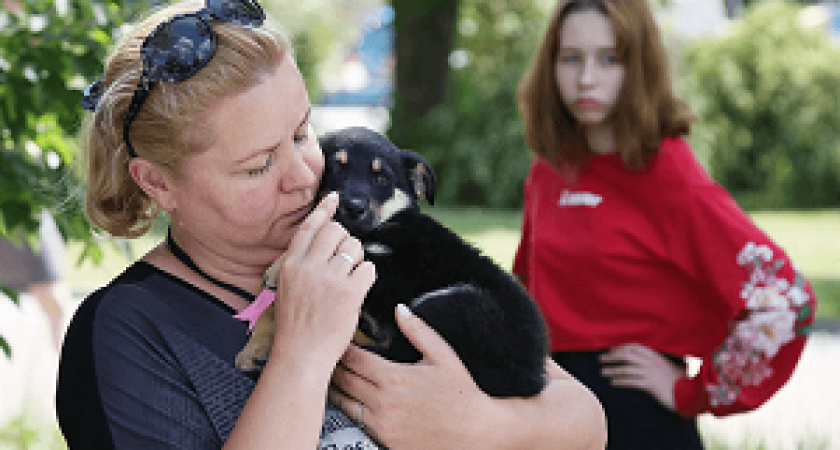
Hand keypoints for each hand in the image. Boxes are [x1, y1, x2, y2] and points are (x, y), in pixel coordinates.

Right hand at [267, 192, 375, 366]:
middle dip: (345, 240)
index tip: (333, 198)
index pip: (309, 227)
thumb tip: (325, 245)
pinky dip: (367, 276)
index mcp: (291, 265)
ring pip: (354, 246)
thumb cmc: (296, 328)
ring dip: (357, 258)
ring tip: (350, 277)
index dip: (324, 210)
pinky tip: (359, 288)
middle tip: (345, 259)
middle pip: (336, 231)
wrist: (300, 357)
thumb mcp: (288, 289)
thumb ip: (303, 266)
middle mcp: (309, 267)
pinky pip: (368, 268)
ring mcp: (330, 279)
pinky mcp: (350, 293)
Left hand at [329, 305, 497, 448]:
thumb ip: (417, 330)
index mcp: (394, 377)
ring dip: (335, 390)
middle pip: (343, 380)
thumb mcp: (443, 355)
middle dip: (333, 366)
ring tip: (329, 378)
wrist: (475, 433)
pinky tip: (347, 401)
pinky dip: (348, 410)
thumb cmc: (461, 392)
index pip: (354, 359)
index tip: (338, 342)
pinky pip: (356, 423)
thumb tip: (399, 309)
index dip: (342, 348)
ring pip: (344, 404)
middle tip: (327, 357)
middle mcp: (383, 402)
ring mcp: (382, 424)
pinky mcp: (385, 440)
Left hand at [600, 343, 684, 410]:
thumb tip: (636, 360)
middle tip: (601, 358)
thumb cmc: (678, 380)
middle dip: (612, 356)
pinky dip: (621, 381)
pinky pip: (632, 382)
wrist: (690, 393)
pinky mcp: (651, 385)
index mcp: (656, 354)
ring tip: (603, 372)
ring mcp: (651, 373)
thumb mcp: (666, 367)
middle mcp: (652, 361)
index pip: (634, 346)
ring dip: (613, 370)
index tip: (611, 350)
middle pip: (627, 355)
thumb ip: (653, 362)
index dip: (621, 347)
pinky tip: (613, 382)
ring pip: (627, 369)